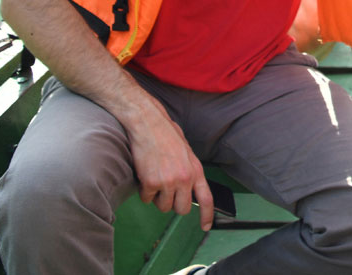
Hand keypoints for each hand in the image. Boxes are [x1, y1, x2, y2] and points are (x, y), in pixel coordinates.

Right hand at [124, 95, 213, 230]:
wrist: (149, 124)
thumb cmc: (167, 136)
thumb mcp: (186, 153)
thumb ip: (189, 172)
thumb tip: (187, 190)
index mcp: (196, 170)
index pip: (206, 198)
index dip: (207, 215)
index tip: (205, 226)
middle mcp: (185, 178)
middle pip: (181, 209)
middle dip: (172, 205)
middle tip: (166, 192)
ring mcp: (168, 182)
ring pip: (162, 206)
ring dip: (157, 198)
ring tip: (155, 177)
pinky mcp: (151, 183)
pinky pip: (146, 199)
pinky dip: (144, 191)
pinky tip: (145, 174)